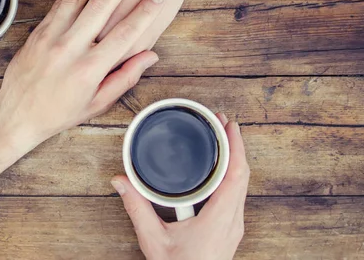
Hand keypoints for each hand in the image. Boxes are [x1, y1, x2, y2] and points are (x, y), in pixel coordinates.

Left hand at [0, 0, 165, 140]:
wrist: (18, 115)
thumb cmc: (60, 112)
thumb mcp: (97, 103)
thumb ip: (125, 78)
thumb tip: (150, 56)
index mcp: (91, 69)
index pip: (125, 34)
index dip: (144, 12)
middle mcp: (71, 50)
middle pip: (101, 8)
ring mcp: (52, 38)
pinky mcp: (38, 32)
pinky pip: (59, 4)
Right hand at [111, 115, 249, 259]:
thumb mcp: (153, 239)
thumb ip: (136, 208)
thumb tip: (120, 181)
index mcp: (219, 218)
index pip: (236, 175)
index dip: (236, 147)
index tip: (229, 126)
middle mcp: (233, 220)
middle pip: (243, 175)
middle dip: (236, 145)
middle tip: (223, 123)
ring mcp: (234, 226)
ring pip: (243, 185)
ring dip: (236, 160)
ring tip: (224, 139)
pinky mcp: (230, 229)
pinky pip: (237, 195)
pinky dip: (232, 174)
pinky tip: (221, 169)